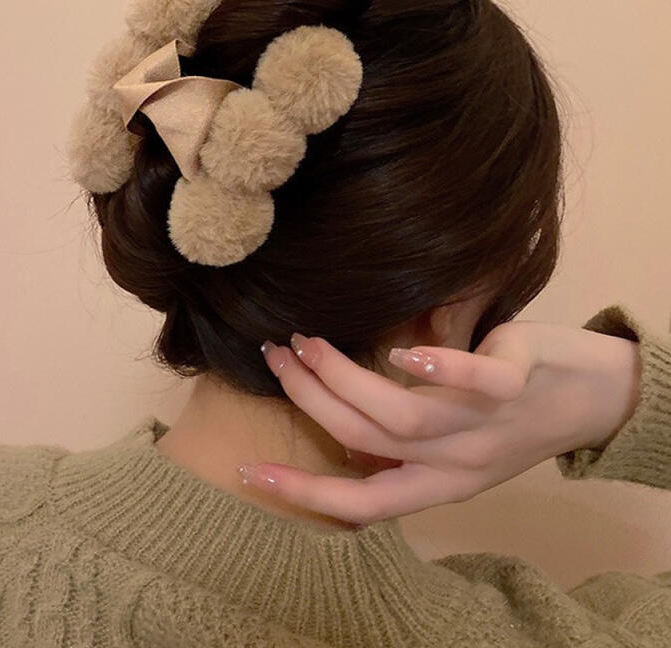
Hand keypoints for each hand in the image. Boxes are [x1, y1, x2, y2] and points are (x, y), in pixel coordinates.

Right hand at [243, 321, 640, 524]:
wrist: (595, 398)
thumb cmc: (511, 415)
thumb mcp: (454, 445)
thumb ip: (403, 438)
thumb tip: (338, 408)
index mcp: (438, 483)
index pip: (362, 503)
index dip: (304, 490)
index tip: (250, 468)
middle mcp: (457, 464)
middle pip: (367, 442)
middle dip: (309, 400)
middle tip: (276, 355)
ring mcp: (487, 425)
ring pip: (403, 417)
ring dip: (344, 379)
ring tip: (307, 341)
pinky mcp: (516, 383)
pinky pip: (479, 383)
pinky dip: (438, 370)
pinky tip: (403, 351)